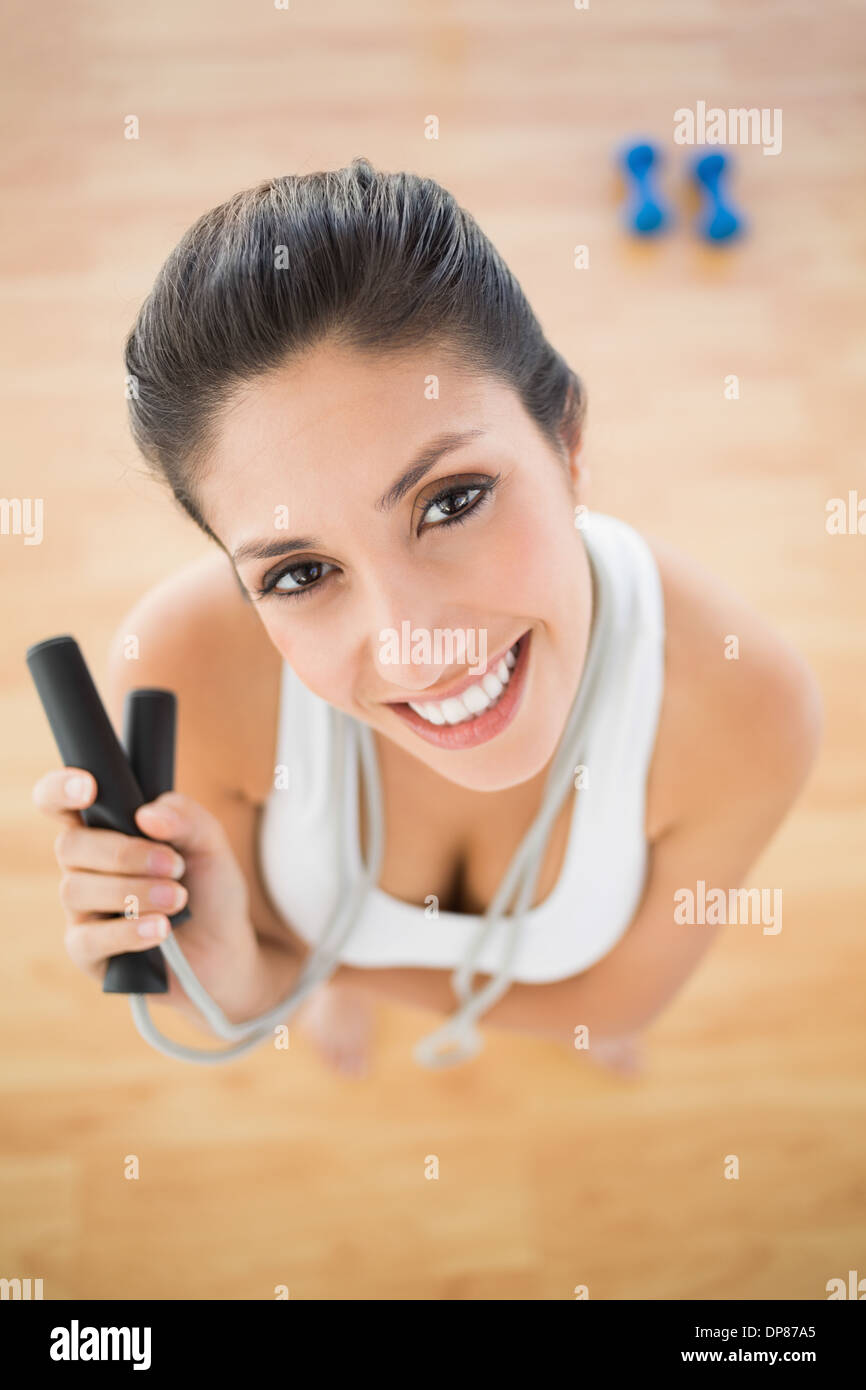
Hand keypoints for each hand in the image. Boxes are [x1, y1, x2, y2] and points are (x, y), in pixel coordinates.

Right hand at [32, 768, 267, 1030]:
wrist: (225, 950)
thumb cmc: (209, 891)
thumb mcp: (211, 845)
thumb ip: (187, 818)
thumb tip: (147, 815)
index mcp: (105, 829)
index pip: (58, 802)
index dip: (60, 790)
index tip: (89, 788)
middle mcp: (85, 866)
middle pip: (70, 845)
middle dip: (125, 853)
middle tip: (175, 865)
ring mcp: (82, 910)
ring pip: (77, 889)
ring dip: (134, 891)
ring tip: (179, 899)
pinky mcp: (87, 952)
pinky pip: (88, 938)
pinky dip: (128, 931)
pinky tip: (161, 929)